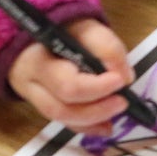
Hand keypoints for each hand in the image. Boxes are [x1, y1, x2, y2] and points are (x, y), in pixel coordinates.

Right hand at [8, 18, 134, 131]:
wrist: (42, 36)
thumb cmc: (66, 31)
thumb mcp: (88, 28)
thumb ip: (107, 48)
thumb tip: (125, 78)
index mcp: (38, 59)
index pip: (66, 83)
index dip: (97, 87)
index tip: (120, 80)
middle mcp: (31, 83)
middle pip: (60, 108)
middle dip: (96, 108)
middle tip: (123, 101)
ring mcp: (35, 98)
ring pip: (61, 119)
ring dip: (94, 119)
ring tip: (118, 110)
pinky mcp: (44, 106)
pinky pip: (64, 122)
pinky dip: (87, 127)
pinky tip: (106, 126)